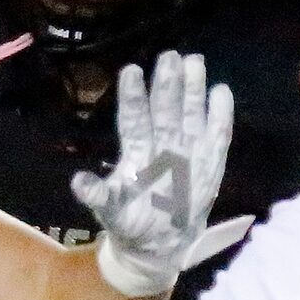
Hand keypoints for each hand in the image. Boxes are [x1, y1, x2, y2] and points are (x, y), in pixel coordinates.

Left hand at [74, 51, 232, 296]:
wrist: (159, 244)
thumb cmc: (131, 223)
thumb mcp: (111, 212)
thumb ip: (98, 196)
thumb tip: (78, 183)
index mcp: (136, 152)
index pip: (134, 118)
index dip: (133, 96)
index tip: (130, 71)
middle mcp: (161, 143)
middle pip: (163, 108)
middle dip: (166, 83)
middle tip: (169, 56)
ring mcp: (186, 148)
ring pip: (189, 112)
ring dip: (192, 89)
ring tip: (194, 62)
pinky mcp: (209, 160)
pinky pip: (216, 133)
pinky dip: (219, 114)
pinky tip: (221, 91)